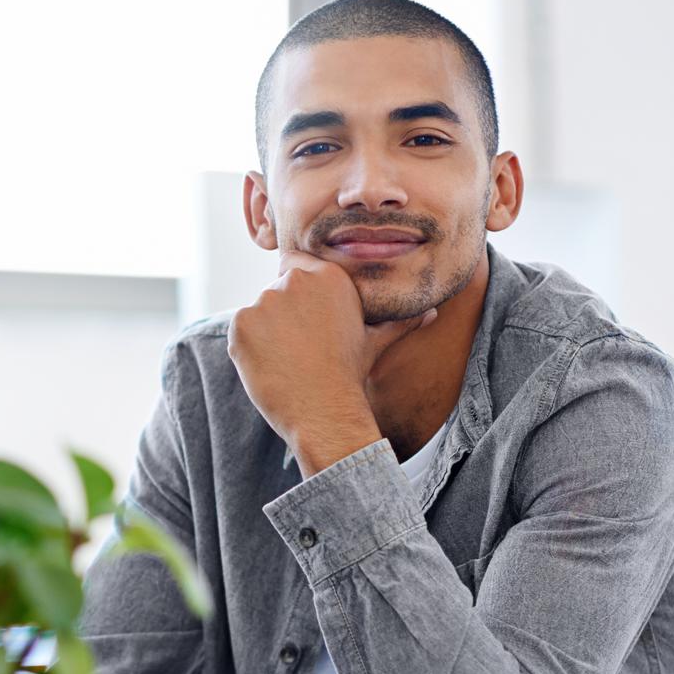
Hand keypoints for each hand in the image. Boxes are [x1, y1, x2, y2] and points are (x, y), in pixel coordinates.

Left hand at [226, 252, 435, 474]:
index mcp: (327, 276)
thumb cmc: (351, 374)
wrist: (325, 409)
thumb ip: (399, 322)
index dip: (298, 289)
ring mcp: (264, 301)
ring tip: (287, 358)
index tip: (303, 315)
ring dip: (265, 329)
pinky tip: (271, 364)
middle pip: (276, 288)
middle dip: (283, 311)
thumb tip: (432, 313)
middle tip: (299, 344)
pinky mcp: (241, 323)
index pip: (296, 263)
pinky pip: (241, 330)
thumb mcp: (376, 342)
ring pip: (258, 310)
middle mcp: (294, 281)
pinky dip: (248, 346)